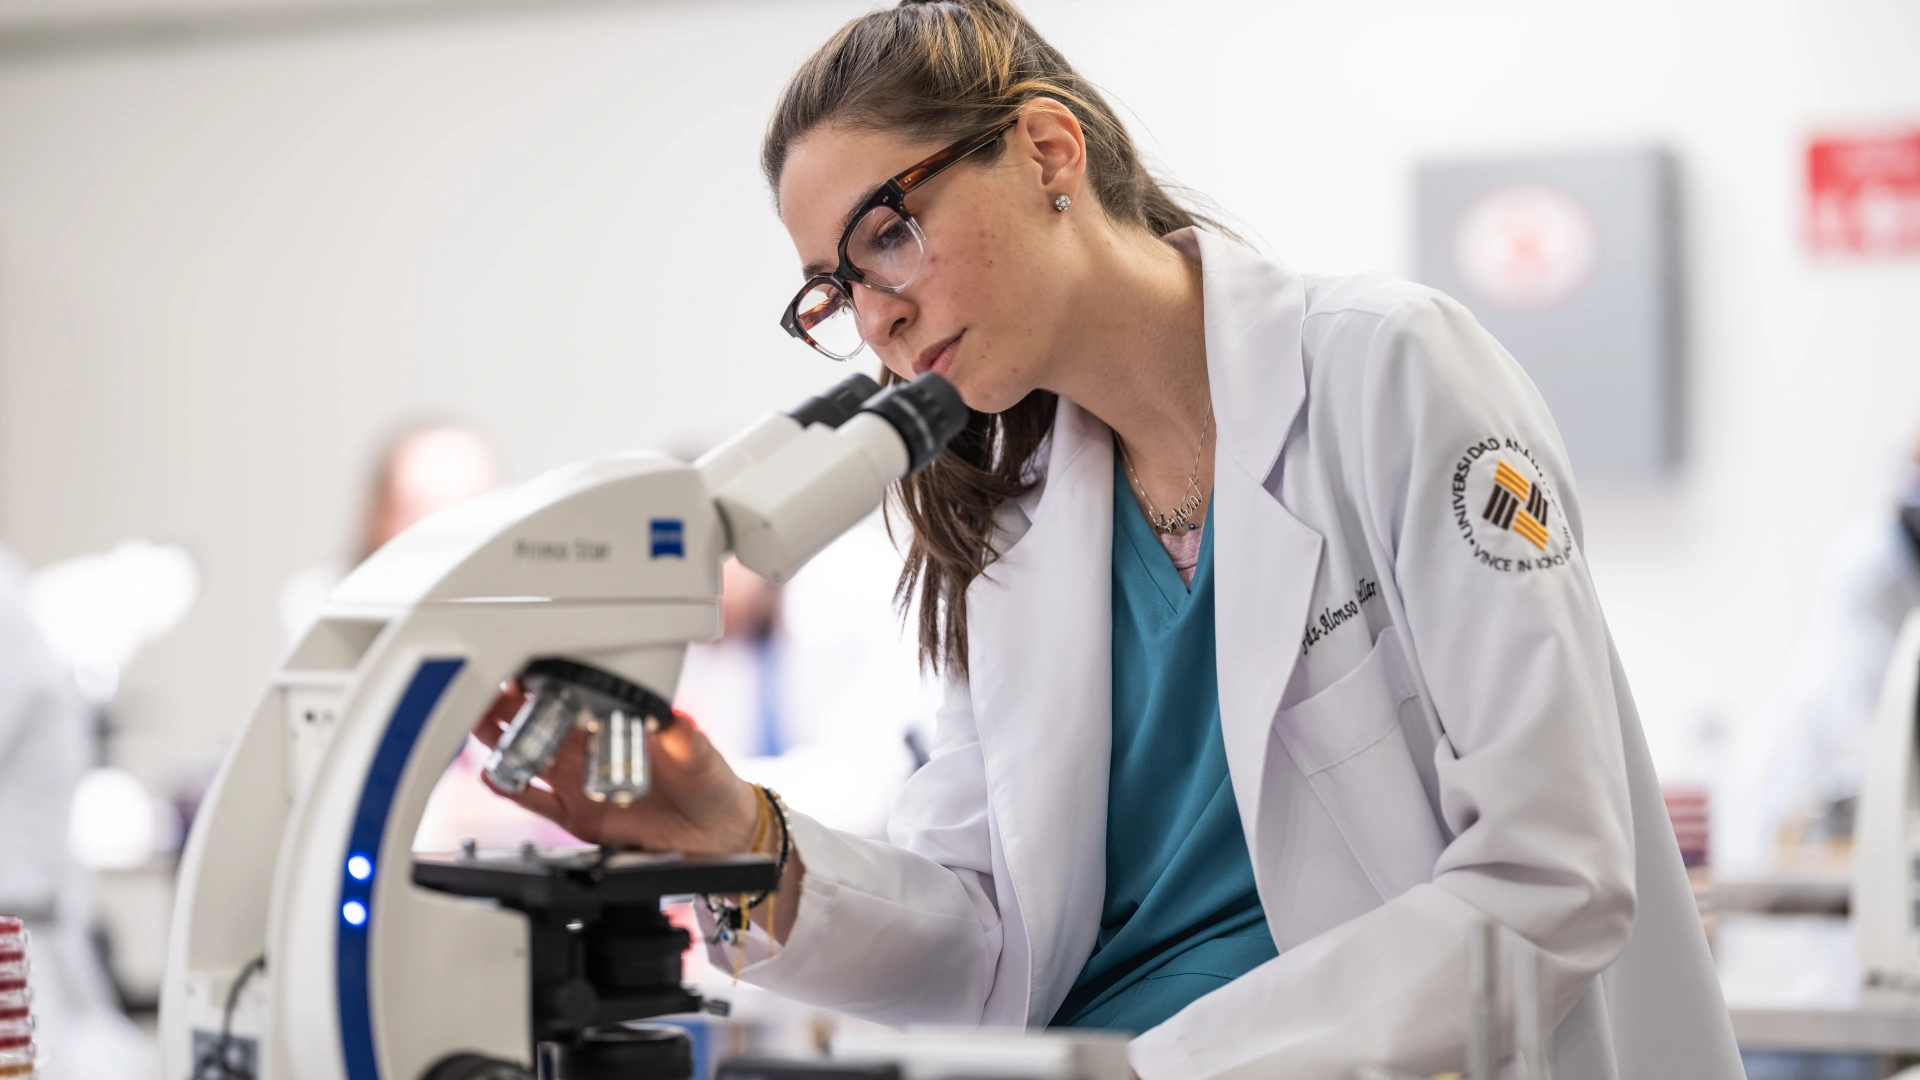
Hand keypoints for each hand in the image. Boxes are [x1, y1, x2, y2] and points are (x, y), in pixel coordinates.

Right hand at [470, 681, 760, 854]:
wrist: (714, 830)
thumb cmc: (707, 780)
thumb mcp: (698, 751)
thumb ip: (683, 736)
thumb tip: (671, 717)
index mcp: (614, 723)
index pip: (570, 697)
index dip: (544, 682)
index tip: (522, 668)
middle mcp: (589, 749)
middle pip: (536, 722)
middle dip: (507, 704)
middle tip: (481, 689)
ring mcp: (577, 781)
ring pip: (527, 755)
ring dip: (500, 739)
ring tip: (476, 723)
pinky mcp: (575, 814)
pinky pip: (535, 800)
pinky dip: (512, 788)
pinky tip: (494, 774)